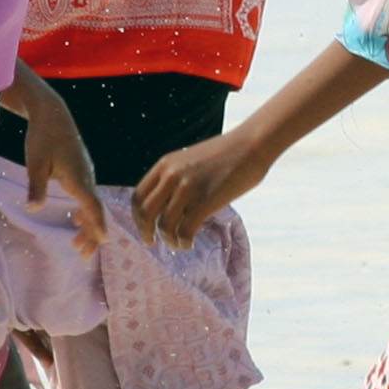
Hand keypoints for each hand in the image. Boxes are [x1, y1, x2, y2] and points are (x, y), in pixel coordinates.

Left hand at [19, 103, 105, 256]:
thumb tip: (33, 208)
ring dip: (88, 226)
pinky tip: (76, 222)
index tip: (103, 241)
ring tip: (78, 246)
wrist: (52, 114)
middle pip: (95, 211)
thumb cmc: (42, 137)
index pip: (92, 206)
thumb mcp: (35, 163)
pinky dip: (85, 212)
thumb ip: (36, 186)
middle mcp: (86, 177)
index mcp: (77, 177)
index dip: (98, 224)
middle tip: (85, 257)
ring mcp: (86, 174)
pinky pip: (88, 196)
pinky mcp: (81, 172)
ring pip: (92, 205)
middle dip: (92, 234)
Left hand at [134, 129, 264, 249]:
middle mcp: (171, 175)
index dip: (137, 217)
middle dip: (145, 232)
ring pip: (165, 225)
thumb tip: (169, 204)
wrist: (251, 145)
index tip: (144, 227)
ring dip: (169, 240)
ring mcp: (188, 188)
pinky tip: (189, 243)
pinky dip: (184, 241)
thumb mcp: (190, 160)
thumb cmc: (226, 154)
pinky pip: (185, 230)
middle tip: (151, 243)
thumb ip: (176, 177)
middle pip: (145, 213)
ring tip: (178, 244)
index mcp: (165, 164)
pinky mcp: (205, 201)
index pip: (138, 196)